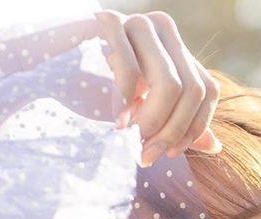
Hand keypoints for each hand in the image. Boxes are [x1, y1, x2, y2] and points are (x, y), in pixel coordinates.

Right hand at [93, 10, 221, 165]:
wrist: (45, 67)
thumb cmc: (96, 90)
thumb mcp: (143, 110)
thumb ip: (178, 123)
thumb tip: (215, 147)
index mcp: (176, 47)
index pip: (207, 90)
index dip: (194, 128)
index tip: (171, 154)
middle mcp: (162, 29)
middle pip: (191, 90)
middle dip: (171, 131)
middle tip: (147, 154)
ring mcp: (136, 22)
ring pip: (169, 84)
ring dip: (151, 122)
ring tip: (131, 138)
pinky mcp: (107, 21)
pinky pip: (132, 73)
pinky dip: (125, 104)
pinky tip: (116, 119)